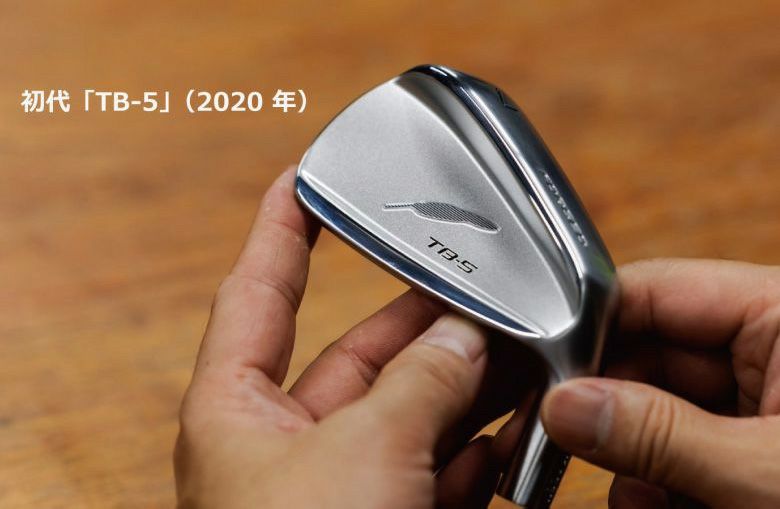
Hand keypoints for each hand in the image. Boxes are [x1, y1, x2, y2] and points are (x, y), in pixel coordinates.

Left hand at [174, 168, 536, 508]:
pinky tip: (503, 438)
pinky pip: (425, 473)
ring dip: (460, 390)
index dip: (278, 227)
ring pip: (402, 416)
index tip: (299, 177)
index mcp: (235, 411)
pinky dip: (468, 457)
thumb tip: (463, 340)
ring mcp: (330, 489)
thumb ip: (418, 384)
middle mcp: (278, 446)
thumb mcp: (363, 451)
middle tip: (476, 290)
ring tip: (513, 354)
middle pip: (355, 355)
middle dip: (420, 323)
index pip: (255, 291)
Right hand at [541, 259, 779, 507]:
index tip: (544, 373)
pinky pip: (678, 442)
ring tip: (629, 493)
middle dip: (602, 404)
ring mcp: (759, 398)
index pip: (654, 291)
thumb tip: (564, 407)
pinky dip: (654, 476)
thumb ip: (659, 434)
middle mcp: (765, 346)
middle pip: (643, 351)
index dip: (589, 325)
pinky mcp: (751, 442)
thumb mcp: (762, 471)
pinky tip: (652, 501)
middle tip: (557, 440)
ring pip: (653, 403)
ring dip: (625, 450)